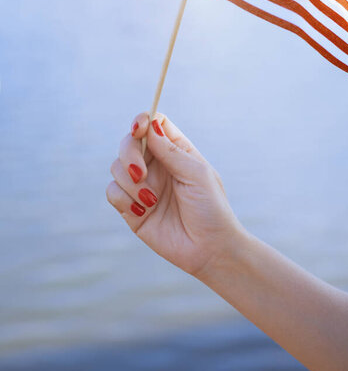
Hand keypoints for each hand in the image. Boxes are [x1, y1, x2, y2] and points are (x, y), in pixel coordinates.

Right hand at [106, 112, 243, 276]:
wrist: (210, 249)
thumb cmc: (211, 208)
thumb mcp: (196, 174)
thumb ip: (171, 151)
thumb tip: (149, 125)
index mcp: (176, 151)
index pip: (153, 124)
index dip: (141, 121)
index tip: (138, 129)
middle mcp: (156, 165)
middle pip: (128, 142)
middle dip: (129, 154)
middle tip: (140, 174)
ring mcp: (142, 186)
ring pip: (116, 167)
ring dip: (129, 183)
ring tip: (151, 201)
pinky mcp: (131, 208)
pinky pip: (112, 192)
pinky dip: (123, 199)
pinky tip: (142, 211)